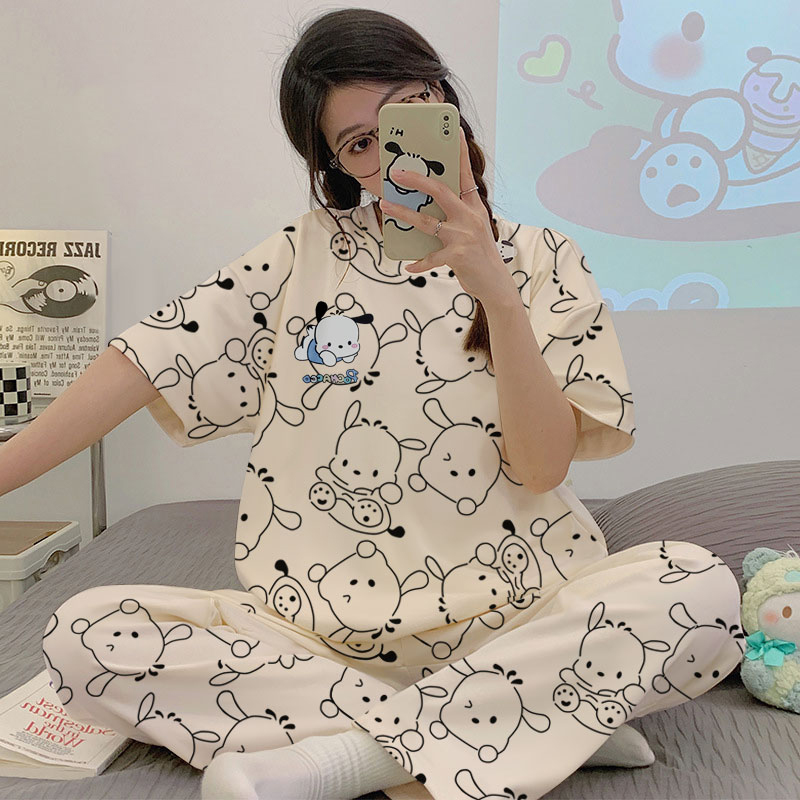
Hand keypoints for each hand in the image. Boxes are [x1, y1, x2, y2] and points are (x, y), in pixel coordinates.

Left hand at [379, 127, 515, 304]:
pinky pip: (430, 257)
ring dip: (404, 214)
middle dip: (416, 180)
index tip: (454, 131)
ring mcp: (463, 236)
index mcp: (474, 208)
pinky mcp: (457, 256)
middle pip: (440, 191)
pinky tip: (409, 265)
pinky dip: (419, 262)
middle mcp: (470, 218)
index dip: (459, 153)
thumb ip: (455, 216)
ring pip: (427, 221)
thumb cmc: (480, 255)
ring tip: (387, 207)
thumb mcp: (473, 229)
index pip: (466, 174)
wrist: (495, 283)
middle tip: (397, 173)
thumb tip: (426, 207)